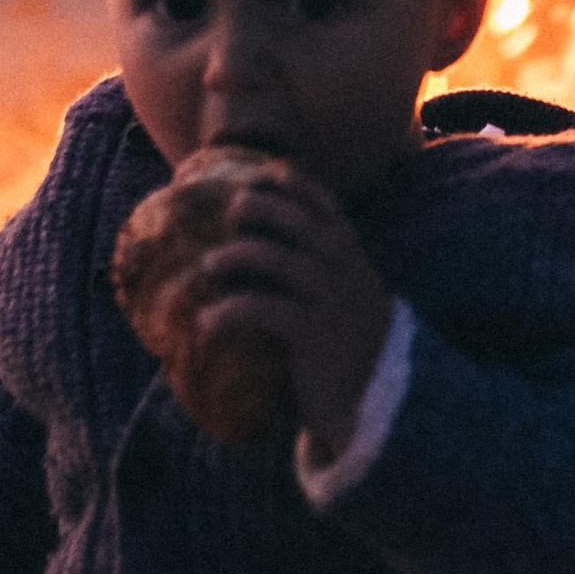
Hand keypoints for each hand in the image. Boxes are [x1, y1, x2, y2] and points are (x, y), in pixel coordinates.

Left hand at [184, 168, 395, 466]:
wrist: (368, 400)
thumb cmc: (345, 342)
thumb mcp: (344, 295)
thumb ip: (321, 264)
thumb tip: (268, 237)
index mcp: (353, 258)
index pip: (328, 207)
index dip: (298, 185)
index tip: (267, 173)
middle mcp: (345, 273)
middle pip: (305, 224)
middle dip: (267, 208)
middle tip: (234, 208)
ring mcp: (331, 304)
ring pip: (284, 262)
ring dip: (242, 255)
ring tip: (209, 264)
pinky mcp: (313, 338)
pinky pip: (267, 312)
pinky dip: (232, 311)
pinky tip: (206, 322)